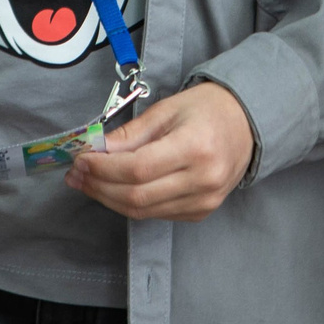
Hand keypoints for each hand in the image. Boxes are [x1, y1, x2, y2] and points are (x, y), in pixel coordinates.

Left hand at [65, 82, 255, 221]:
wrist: (247, 124)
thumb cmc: (206, 109)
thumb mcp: (166, 110)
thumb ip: (130, 134)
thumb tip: (95, 150)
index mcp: (195, 147)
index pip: (138, 169)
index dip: (103, 169)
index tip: (81, 160)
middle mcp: (203, 180)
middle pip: (137, 196)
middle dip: (99, 186)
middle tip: (76, 174)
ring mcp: (204, 201)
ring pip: (143, 211)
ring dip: (109, 198)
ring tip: (88, 182)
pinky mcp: (201, 212)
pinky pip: (156, 214)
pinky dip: (131, 203)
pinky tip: (115, 189)